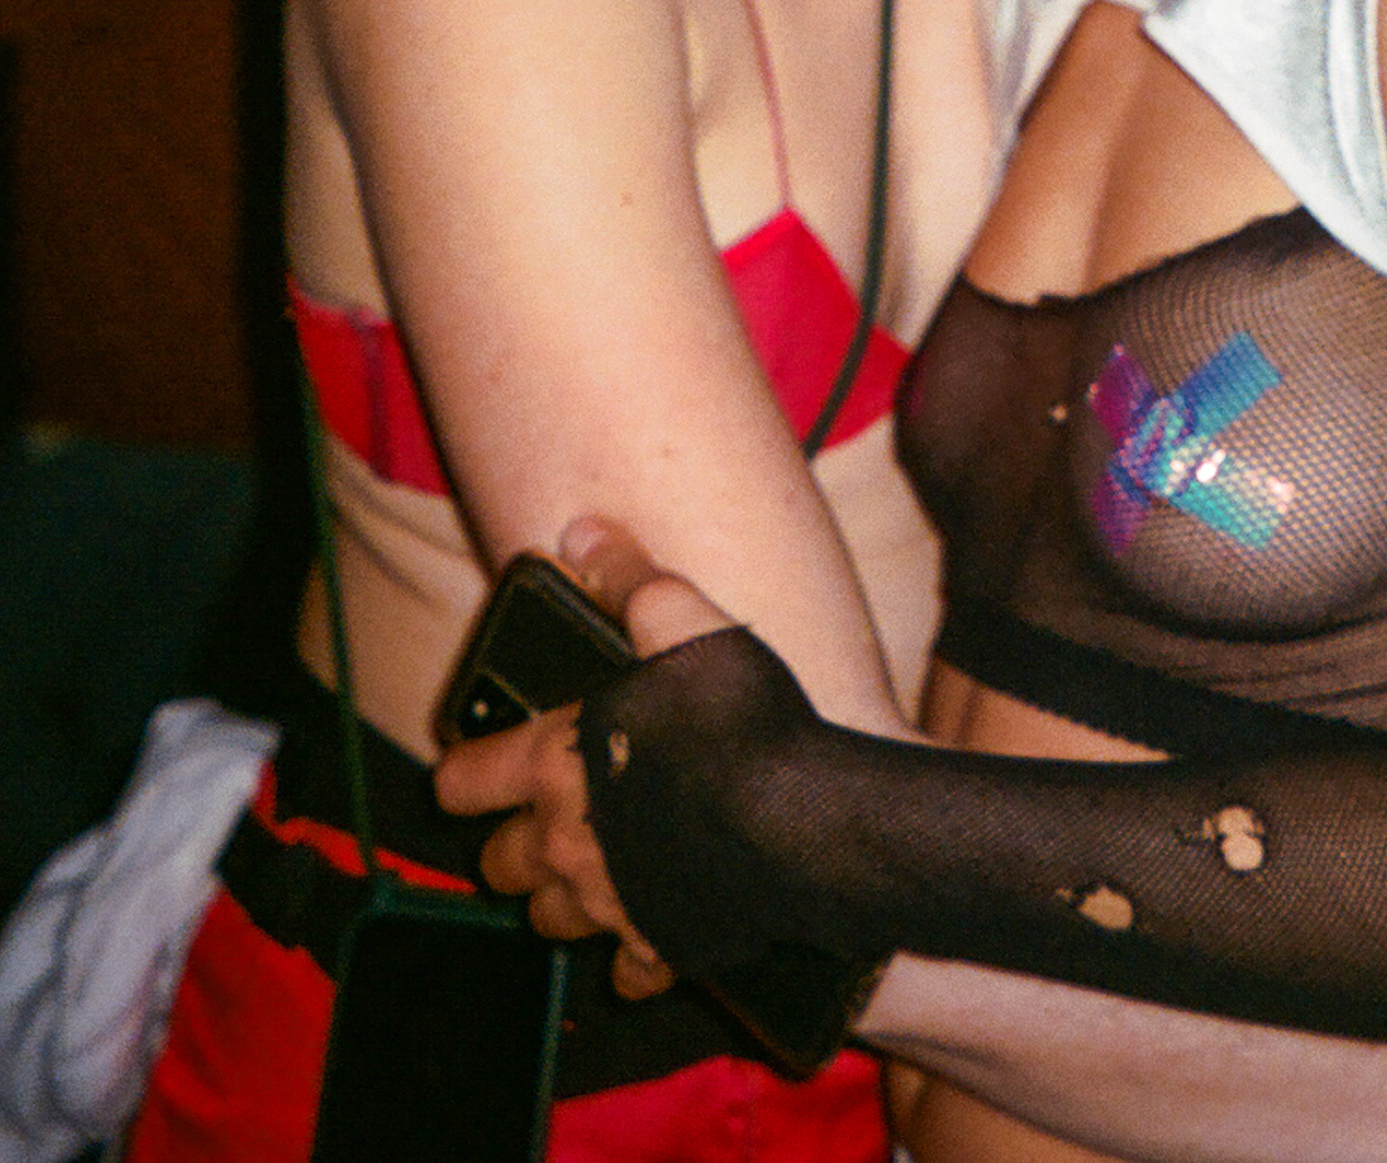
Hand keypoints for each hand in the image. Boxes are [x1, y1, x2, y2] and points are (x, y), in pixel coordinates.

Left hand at [432, 518, 730, 998]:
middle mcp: (565, 842)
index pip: (462, 781)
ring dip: (561, 895)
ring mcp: (611, 902)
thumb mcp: (681, 616)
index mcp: (552, 763)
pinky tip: (655, 923)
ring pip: (549, 919)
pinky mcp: (662, 946)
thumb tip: (581, 532)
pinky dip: (632, 951)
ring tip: (592, 866)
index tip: (473, 768)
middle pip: (500, 864)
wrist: (807, 825)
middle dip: (514, 842)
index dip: (464, 772)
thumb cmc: (740, 719)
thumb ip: (626, 576)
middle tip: (546, 815)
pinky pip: (625, 969)